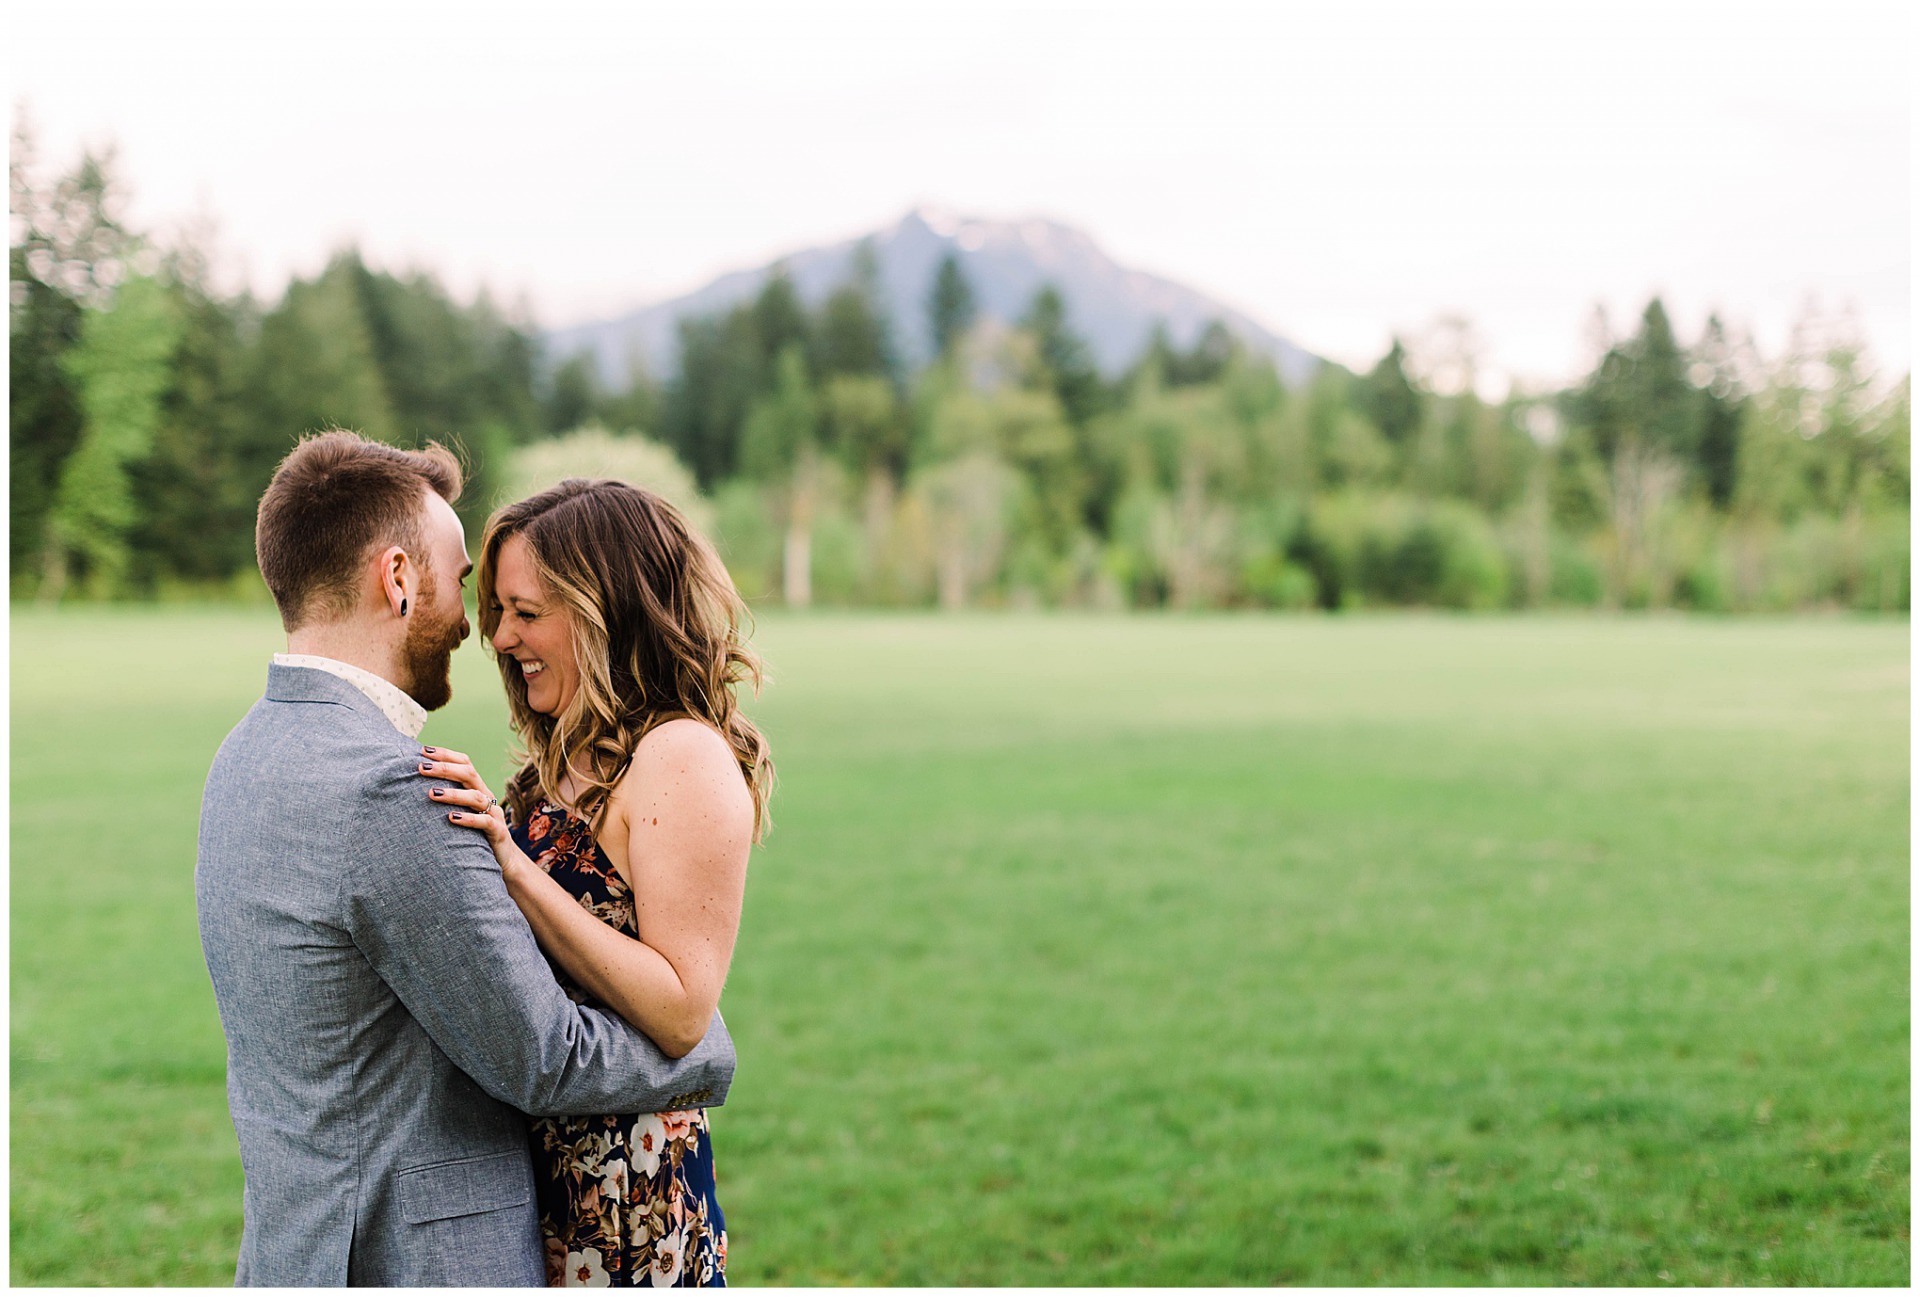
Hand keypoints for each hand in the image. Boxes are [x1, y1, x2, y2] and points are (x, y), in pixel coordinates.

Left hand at [417, 745, 511, 861]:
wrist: (505, 859)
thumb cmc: (475, 835)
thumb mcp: (462, 812)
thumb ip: (447, 800)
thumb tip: (415, 788)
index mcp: (477, 788)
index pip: (464, 763)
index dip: (445, 755)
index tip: (423, 751)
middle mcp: (486, 796)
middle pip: (469, 774)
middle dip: (445, 769)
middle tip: (422, 768)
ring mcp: (493, 813)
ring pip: (475, 796)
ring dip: (452, 793)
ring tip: (432, 793)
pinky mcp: (497, 832)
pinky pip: (485, 822)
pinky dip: (468, 818)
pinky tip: (451, 818)